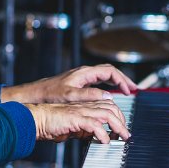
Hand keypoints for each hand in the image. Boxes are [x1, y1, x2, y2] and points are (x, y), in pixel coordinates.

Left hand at [1, 64, 136, 103]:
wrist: (35, 95)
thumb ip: (90, 95)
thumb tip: (108, 95)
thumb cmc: (49, 95)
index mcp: (84, 73)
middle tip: (133, 89)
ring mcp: (81, 78)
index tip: (130, 90)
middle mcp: (84, 73)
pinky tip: (109, 95)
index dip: (122, 80)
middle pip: (110, 72)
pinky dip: (107, 87)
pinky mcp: (78, 84)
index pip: (110, 71)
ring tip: (126, 92)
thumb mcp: (70, 96)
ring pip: (104, 76)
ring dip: (116, 83)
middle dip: (123, 80)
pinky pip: (98, 82)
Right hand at [24, 100, 129, 143]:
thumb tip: (95, 137)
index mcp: (84, 107)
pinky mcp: (75, 118)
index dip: (118, 116)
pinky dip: (102, 134)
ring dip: (117, 127)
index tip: (121, 129)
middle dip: (122, 121)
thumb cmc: (50, 124)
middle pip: (111, 108)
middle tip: (126, 134)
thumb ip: (84, 130)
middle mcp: (84, 106)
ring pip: (107, 114)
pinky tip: (105, 141)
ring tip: (122, 137)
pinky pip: (94, 125)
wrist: (36, 120)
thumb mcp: (72, 128)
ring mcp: (80, 111)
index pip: (108, 106)